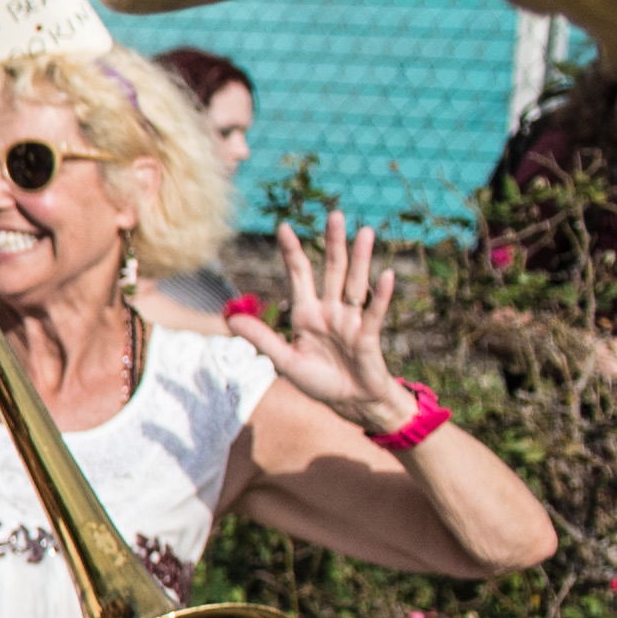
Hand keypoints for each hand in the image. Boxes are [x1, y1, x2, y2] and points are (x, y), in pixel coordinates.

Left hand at [246, 216, 420, 432]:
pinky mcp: (368, 335)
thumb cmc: (318, 381)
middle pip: (332, 269)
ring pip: (356, 282)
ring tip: (366, 232)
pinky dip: (381, 294)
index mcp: (306, 313)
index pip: (298, 274)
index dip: (291, 251)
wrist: (350, 402)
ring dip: (361, 258)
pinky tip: (386, 274)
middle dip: (333, 243)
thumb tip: (231, 319)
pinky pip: (375, 312)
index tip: (284, 225)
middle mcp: (330, 310)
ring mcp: (351, 320)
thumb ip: (262, 338)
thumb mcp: (284, 361)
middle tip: (334, 214)